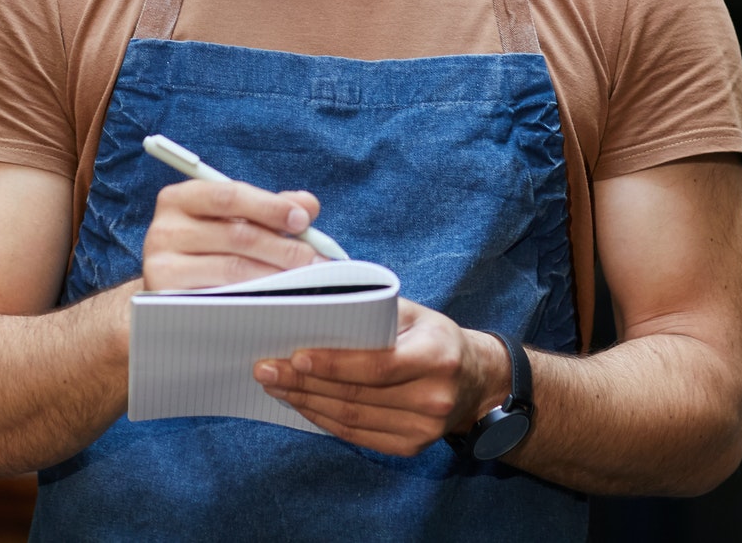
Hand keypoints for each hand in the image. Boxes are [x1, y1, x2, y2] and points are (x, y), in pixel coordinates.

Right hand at [141, 179, 323, 290]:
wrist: (169, 288)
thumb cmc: (208, 247)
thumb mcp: (233, 219)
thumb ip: (270, 208)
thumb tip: (307, 205)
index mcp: (180, 198)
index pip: (229, 195)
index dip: (270, 207)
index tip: (303, 220)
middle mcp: (164, 228)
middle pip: (236, 234)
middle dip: (283, 247)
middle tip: (315, 259)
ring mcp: (161, 266)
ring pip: (232, 269)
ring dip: (276, 275)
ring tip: (305, 280)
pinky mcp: (168, 299)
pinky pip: (221, 298)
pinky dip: (254, 297)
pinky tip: (277, 298)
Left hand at [253, 300, 510, 456]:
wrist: (476, 381)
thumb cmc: (434, 338)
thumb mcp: (412, 312)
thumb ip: (371, 308)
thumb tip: (314, 294)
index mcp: (437, 355)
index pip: (376, 365)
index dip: (333, 364)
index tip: (294, 356)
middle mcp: (434, 397)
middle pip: (356, 395)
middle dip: (304, 383)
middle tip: (266, 370)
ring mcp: (424, 429)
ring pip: (351, 419)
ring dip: (307, 403)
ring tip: (275, 386)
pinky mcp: (411, 447)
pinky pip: (357, 436)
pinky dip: (324, 420)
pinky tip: (302, 404)